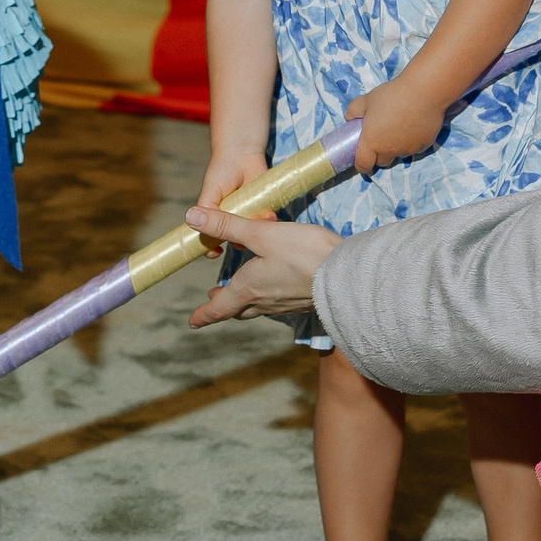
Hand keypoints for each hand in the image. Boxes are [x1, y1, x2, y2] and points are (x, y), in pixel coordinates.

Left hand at [183, 207, 343, 327]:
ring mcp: (287, 304)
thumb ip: (227, 226)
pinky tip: (277, 287)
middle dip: (224, 306)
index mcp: (249, 288)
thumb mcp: (261, 233)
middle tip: (212, 302)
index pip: (220, 308)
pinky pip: (279, 304)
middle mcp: (265, 302)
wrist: (349, 275)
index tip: (192, 322)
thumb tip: (191, 218)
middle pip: (239, 309)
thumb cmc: (303, 252)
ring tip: (241, 293)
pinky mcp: (305, 300)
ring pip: (259, 307)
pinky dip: (268, 297)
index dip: (204, 315)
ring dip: (245, 302)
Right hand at [194, 148, 274, 255]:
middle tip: (240, 239)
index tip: (216, 252)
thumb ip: (206, 210)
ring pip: (252, 233)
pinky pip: (267, 222)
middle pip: (235, 240)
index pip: (212, 238)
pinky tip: (268, 215)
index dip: (212, 248)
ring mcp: (249, 215)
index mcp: (216, 217)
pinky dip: (268, 221)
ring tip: (256, 221)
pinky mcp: (264, 208)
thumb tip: (193, 223)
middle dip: (238, 241)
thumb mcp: (210, 193)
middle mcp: (232, 219)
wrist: (242, 155)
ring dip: (255, 231)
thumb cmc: (221, 172)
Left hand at [346, 80, 441, 174]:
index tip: (362, 157)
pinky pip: (414, 149)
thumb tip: (350, 118)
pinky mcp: (423, 146)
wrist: (423, 92)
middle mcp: (390, 151)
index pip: (363, 165)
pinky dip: (411, 142)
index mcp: (372, 142)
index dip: (361, 164)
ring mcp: (408, 150)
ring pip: (399, 154)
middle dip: (379, 154)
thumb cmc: (392, 95)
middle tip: (381, 136)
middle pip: (382, 161)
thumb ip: (354, 110)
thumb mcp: (367, 99)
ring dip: (396, 147)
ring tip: (400, 127)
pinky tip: (414, 126)